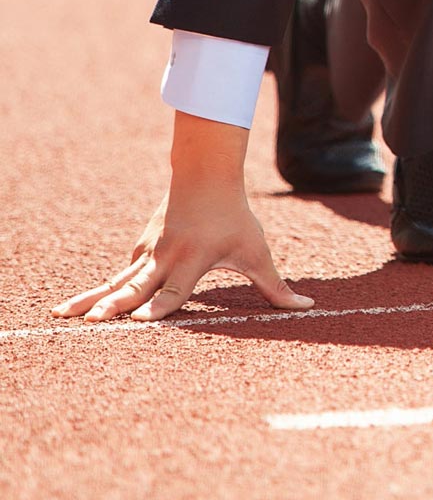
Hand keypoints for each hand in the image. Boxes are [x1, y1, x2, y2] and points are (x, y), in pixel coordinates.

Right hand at [50, 114, 312, 322]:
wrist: (205, 176)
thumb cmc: (235, 218)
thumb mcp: (258, 251)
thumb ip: (276, 286)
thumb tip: (307, 306)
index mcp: (193, 260)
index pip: (175, 291)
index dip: (160, 307)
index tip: (142, 321)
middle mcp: (165, 259)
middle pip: (136, 287)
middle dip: (114, 306)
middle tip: (93, 323)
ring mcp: (148, 253)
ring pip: (115, 281)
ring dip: (90, 299)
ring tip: (58, 316)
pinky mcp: (139, 250)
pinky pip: (118, 274)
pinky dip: (97, 289)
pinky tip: (76, 306)